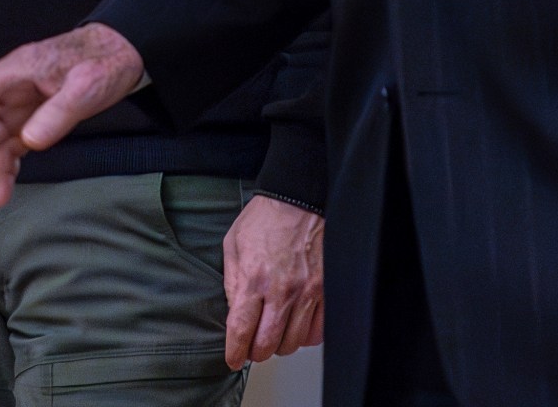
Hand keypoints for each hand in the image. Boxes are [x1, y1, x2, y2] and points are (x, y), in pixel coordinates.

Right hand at [0, 22, 144, 208]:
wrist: (126, 54)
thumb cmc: (105, 62)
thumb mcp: (87, 85)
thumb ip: (58, 112)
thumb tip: (28, 141)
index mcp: (15, 72)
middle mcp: (9, 89)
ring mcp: (20, 106)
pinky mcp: (34, 120)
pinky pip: (10, 148)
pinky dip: (2, 171)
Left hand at [222, 195, 324, 368]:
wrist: (298, 199)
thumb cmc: (265, 219)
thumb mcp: (233, 245)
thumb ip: (231, 282)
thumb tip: (233, 314)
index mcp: (254, 278)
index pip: (241, 329)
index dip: (235, 351)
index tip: (233, 359)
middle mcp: (282, 290)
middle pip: (268, 344)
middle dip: (256, 352)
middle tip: (252, 346)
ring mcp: (307, 292)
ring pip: (293, 342)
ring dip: (280, 344)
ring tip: (273, 333)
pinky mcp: (325, 291)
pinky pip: (317, 331)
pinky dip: (305, 336)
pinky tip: (296, 326)